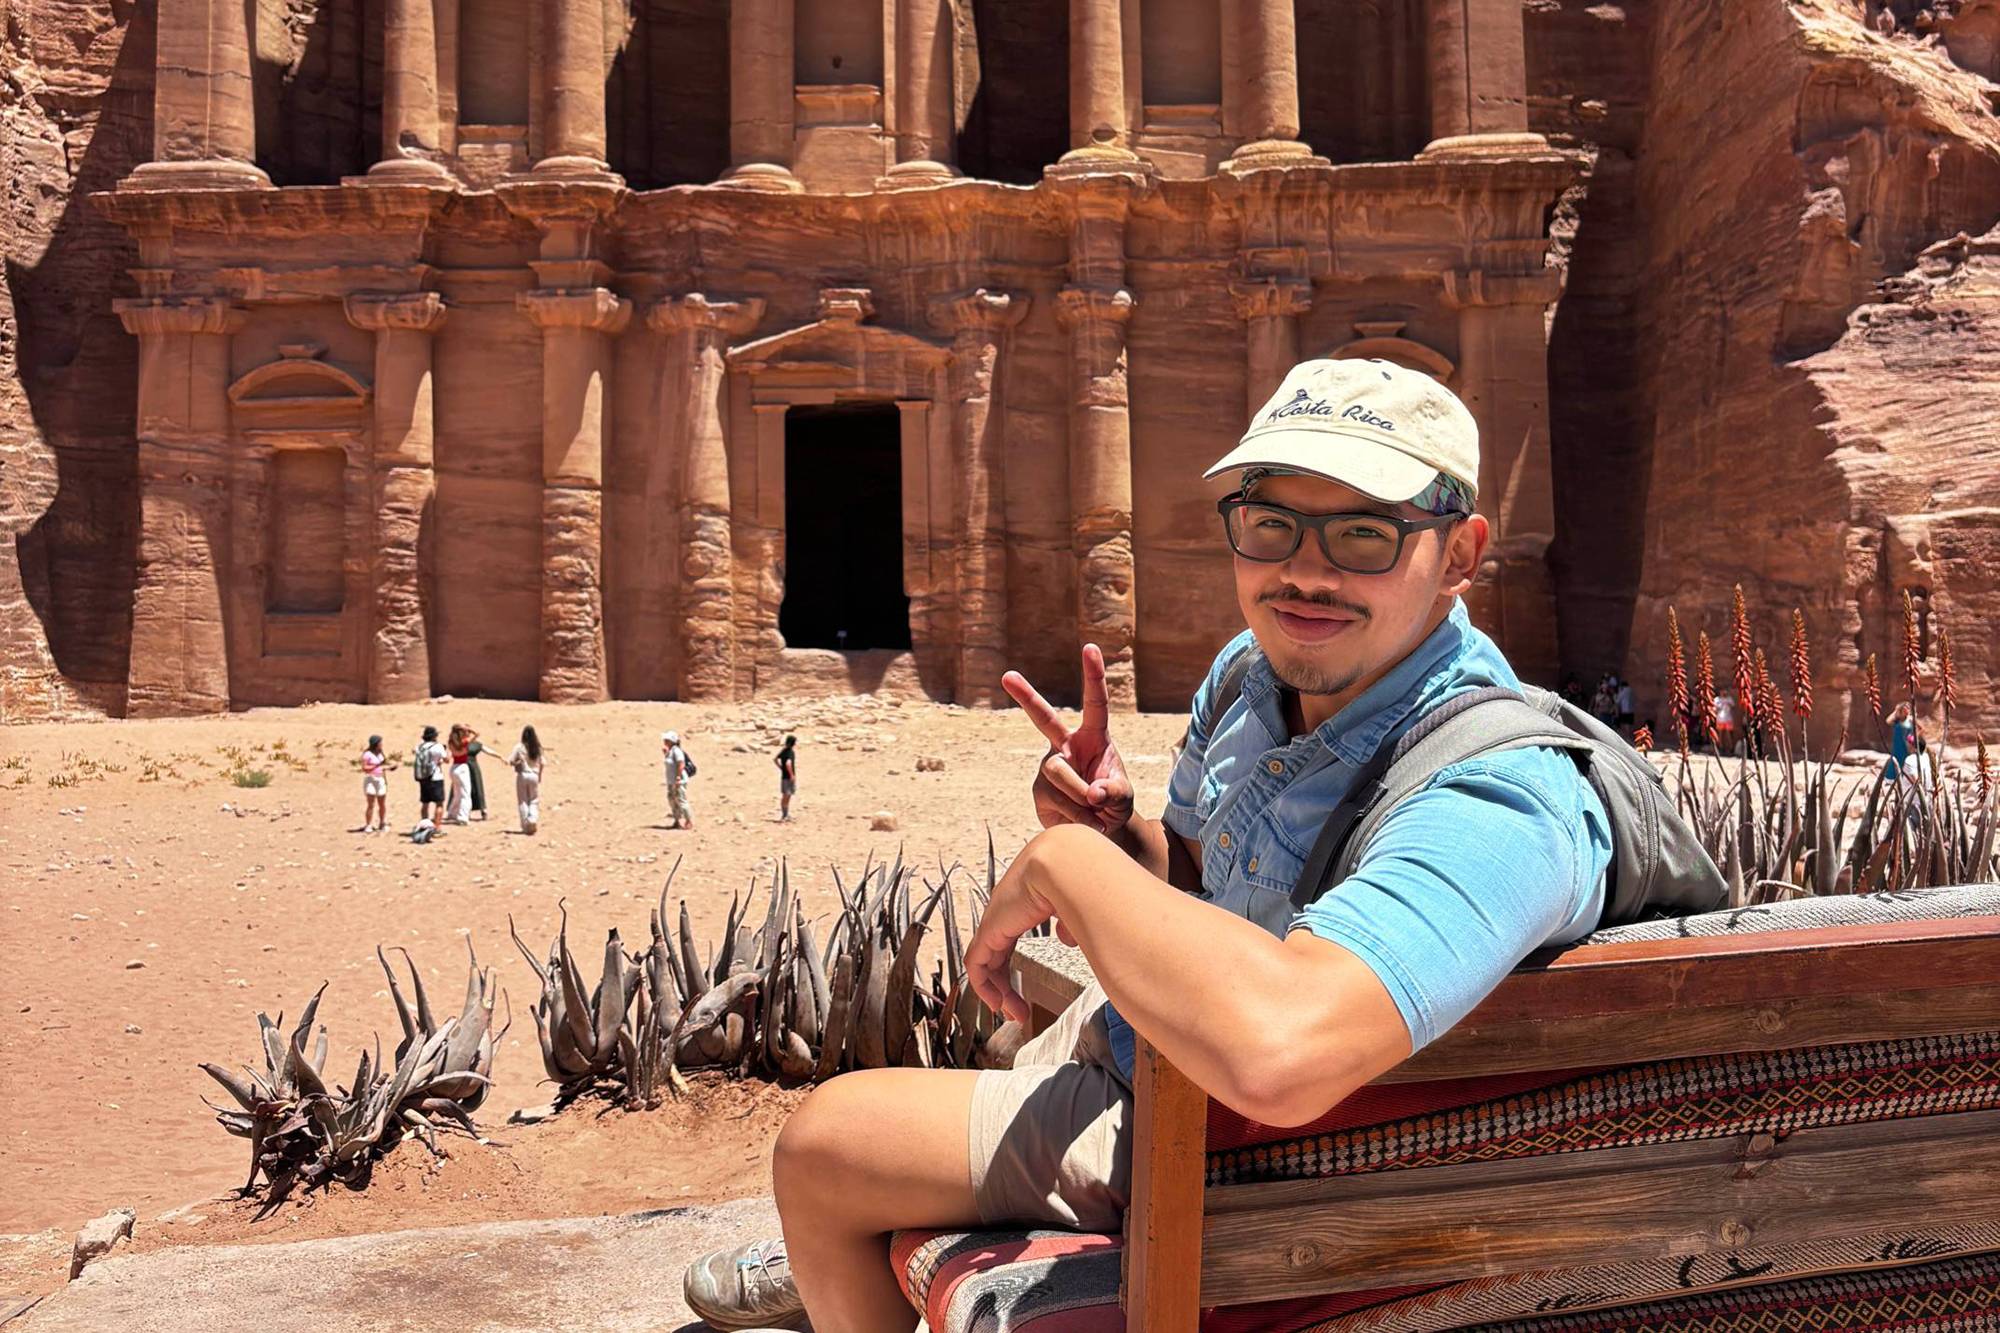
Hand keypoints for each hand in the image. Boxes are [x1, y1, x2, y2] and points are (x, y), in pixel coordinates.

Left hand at [964, 835, 1065, 1023]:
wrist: (1070, 862)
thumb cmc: (1085, 878)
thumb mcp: (1082, 905)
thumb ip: (1072, 920)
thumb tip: (1066, 937)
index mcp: (1029, 895)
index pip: (1013, 931)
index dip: (1018, 960)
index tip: (1032, 983)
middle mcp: (1009, 904)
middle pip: (999, 949)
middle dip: (1006, 982)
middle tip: (1020, 1009)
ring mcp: (997, 916)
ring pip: (987, 961)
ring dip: (999, 991)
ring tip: (1014, 1014)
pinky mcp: (990, 928)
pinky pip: (977, 964)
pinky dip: (985, 986)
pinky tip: (999, 1004)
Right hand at [1002, 644, 1133, 835]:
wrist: (1099, 829)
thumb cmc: (1114, 802)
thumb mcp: (1124, 797)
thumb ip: (1115, 793)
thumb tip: (1093, 793)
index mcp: (1093, 737)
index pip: (1095, 703)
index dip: (1093, 675)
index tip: (1090, 647)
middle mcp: (1066, 746)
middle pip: (1043, 719)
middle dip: (1025, 696)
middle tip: (1006, 675)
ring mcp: (1049, 767)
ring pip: (1059, 773)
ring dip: (1081, 797)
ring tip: (1097, 814)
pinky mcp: (1039, 791)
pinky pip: (1056, 799)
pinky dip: (1077, 816)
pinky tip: (1085, 822)